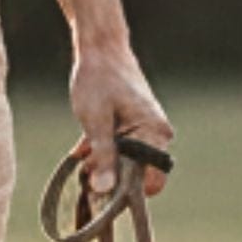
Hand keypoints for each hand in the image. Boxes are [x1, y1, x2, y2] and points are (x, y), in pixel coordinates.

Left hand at [69, 39, 173, 201]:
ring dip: (105, 165)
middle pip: (139, 176)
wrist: (101, 48)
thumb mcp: (95, 120)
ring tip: (83, 157)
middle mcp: (158, 135)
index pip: (151, 183)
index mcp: (155, 133)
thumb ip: (102, 156)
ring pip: (128, 165)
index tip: (98, 189)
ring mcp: (149, 131)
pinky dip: (105, 153)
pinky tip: (85, 149)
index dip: (125, 192)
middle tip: (85, 172)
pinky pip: (124, 151)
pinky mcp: (137, 127)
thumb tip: (103, 190)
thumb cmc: (98, 80)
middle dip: (111, 178)